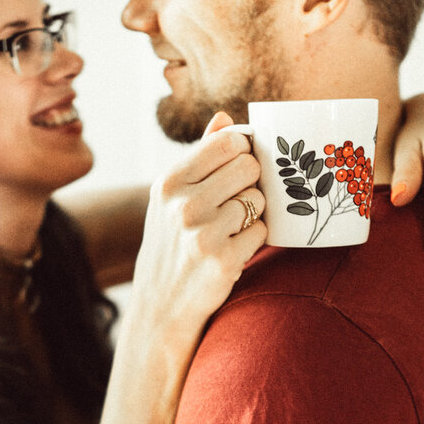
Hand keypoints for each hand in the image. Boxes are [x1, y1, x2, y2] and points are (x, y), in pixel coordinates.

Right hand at [131, 111, 266, 340]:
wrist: (161, 305)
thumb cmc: (171, 244)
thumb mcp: (172, 198)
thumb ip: (200, 157)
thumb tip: (225, 118)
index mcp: (169, 183)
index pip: (227, 142)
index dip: (243, 151)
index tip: (239, 165)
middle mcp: (183, 205)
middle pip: (249, 167)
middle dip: (251, 182)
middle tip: (237, 201)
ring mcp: (203, 234)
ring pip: (258, 200)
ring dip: (254, 214)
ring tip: (231, 229)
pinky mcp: (224, 261)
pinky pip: (263, 232)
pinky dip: (255, 240)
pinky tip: (234, 249)